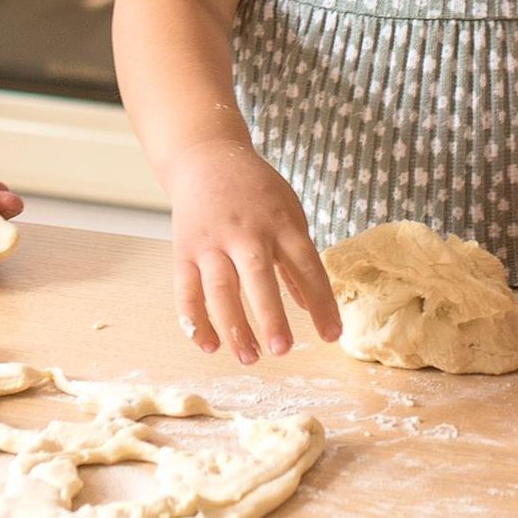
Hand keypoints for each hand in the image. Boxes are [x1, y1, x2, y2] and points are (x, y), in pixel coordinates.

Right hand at [169, 140, 340, 365]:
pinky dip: (194, 321)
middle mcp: (245, 231)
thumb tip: (311, 306)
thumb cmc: (255, 191)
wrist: (206, 159)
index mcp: (280, 221)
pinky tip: (209, 345)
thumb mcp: (288, 212)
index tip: (332, 335)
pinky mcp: (184, 250)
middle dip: (271, 315)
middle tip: (283, 350)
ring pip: (220, 288)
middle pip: (258, 276)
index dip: (320, 301)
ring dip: (233, 325)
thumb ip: (298, 258)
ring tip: (249, 358)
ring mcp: (211, 241)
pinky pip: (186, 290)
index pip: (305, 264)